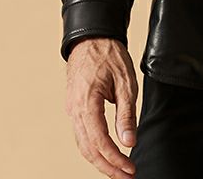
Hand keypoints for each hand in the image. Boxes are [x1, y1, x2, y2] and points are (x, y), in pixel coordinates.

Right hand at [64, 37, 138, 177]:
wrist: (91, 38)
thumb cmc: (109, 55)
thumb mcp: (125, 82)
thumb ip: (126, 114)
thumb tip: (129, 142)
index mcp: (86, 104)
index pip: (99, 142)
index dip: (115, 159)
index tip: (129, 168)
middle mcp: (75, 111)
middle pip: (89, 149)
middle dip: (107, 166)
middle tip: (126, 176)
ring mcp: (72, 110)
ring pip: (83, 144)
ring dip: (100, 160)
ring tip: (118, 169)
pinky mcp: (74, 108)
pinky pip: (82, 134)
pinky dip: (94, 148)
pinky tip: (106, 153)